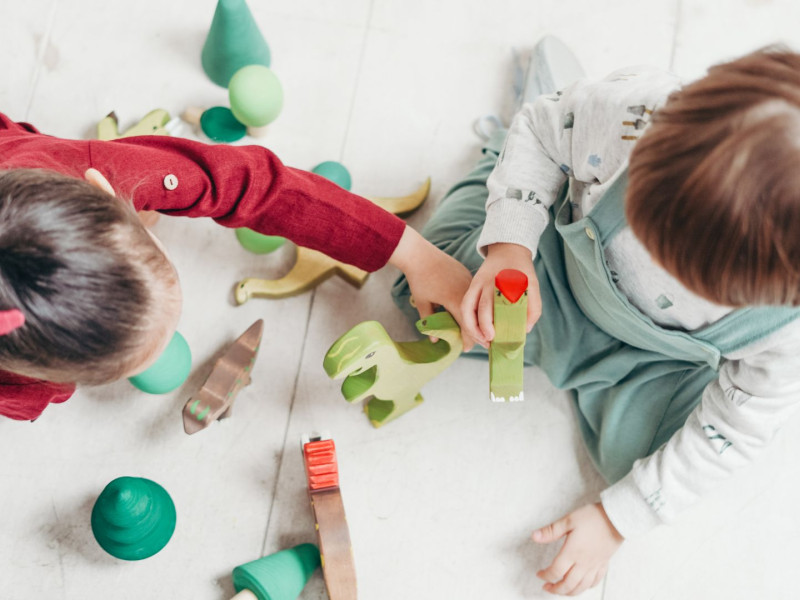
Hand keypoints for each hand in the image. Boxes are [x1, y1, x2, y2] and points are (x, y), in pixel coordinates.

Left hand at [388, 226, 478, 349]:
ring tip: (472, 328)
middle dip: (474, 330)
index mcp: (455, 300)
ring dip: (475, 317)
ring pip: (476, 304)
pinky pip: (472, 293)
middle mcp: (466, 291)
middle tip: (472, 342)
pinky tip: (470, 310)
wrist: (419, 253)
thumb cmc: (418, 279)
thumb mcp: (423, 302)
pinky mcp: (467, 274)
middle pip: (475, 316)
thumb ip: (429, 322)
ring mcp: (468, 281)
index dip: (468, 339)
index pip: (467, 326)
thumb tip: (434, 340)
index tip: (467, 349)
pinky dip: (473, 304)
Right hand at [460, 242, 539, 347]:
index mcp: (506, 283)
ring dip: (472, 327)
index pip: (500, 306)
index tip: (496, 337)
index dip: (495, 323)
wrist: (508, 251)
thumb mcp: (533, 286)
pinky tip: (475, 332)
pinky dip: (467, 320)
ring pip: (468, 307)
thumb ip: (533, 308)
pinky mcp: (472, 286)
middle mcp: (489, 283)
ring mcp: (477, 283)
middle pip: (483, 307)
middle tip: (490, 342)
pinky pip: (465, 305)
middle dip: (484, 328)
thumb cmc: (521, 272)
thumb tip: (525, 330)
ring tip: (481, 340)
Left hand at [532, 503, 622, 595]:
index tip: (539, 574)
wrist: (617, 518)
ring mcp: (595, 565)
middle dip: (556, 589)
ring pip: (581, 587)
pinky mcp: (604, 563)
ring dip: (569, 592)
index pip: (556, 571)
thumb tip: (534, 536)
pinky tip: (582, 585)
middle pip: (568, 584)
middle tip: (547, 587)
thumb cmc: (593, 517)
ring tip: (561, 590)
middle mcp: (583, 563)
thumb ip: (551, 531)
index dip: (545, 575)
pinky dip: (586, 587)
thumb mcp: (568, 520)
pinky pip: (595, 581)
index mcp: (572, 553)